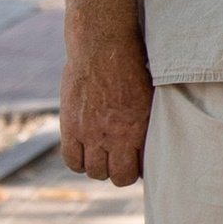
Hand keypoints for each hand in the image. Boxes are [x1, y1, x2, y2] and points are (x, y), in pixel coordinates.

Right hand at [61, 11, 153, 187]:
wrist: (101, 45)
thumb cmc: (131, 64)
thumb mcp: (148, 94)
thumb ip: (146, 120)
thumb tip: (151, 137)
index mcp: (139, 127)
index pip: (142, 168)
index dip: (139, 168)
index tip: (137, 160)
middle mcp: (116, 135)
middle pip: (118, 177)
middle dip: (120, 172)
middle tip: (120, 161)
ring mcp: (91, 133)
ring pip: (94, 172)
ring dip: (99, 168)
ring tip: (102, 155)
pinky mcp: (71, 127)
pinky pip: (72, 161)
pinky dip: (78, 162)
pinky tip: (84, 152)